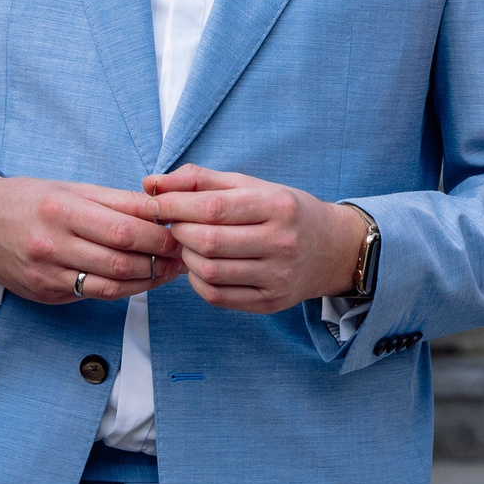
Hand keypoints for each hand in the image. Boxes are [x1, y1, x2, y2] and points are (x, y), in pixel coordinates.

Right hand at [0, 175, 182, 304]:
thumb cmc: (29, 199)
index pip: (123, 230)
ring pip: (110, 286)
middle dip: (160, 260)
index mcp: (61, 210)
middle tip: (186, 255)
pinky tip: (140, 281)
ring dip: (148, 281)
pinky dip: (123, 290)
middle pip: (121, 261)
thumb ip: (117, 201)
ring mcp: (47, 275)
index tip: (182, 232)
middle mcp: (52, 245)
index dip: (160, 236)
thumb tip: (162, 208)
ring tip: (170, 270)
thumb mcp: (72, 188)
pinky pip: (93, 295)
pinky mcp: (46, 295)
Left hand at [142, 165, 363, 313]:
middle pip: (208, 241)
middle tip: (173, 224)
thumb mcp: (252, 186)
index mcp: (278, 206)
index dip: (175, 206)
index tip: (156, 203)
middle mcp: (282, 242)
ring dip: (186, 256)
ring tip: (189, 243)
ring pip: (210, 271)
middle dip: (179, 231)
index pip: (213, 207)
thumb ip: (201, 180)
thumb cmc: (285, 211)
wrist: (332, 249)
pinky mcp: (270, 302)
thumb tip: (151, 183)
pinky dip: (198, 280)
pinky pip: (217, 296)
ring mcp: (278, 277)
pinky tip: (201, 266)